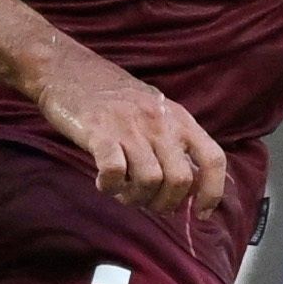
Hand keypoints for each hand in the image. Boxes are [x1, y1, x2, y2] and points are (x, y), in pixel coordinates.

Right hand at [31, 41, 226, 214]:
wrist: (69, 69)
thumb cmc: (115, 99)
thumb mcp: (157, 113)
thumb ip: (175, 144)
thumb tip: (191, 188)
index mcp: (180, 119)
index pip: (213, 159)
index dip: (212, 193)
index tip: (201, 214)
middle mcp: (160, 123)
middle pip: (181, 180)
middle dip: (165, 204)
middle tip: (147, 203)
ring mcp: (130, 126)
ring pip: (150, 181)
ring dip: (136, 198)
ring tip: (122, 193)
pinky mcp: (99, 132)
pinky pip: (114, 171)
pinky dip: (110, 186)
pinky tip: (103, 183)